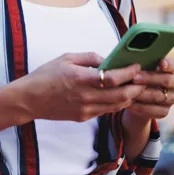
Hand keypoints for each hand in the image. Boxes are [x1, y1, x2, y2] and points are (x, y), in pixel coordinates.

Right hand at [14, 52, 144, 122]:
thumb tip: (108, 59)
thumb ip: (90, 57)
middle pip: (121, 95)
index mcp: (82, 78)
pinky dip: (116, 103)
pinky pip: (106, 111)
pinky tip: (120, 95)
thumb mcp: (67, 58)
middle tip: (144, 79)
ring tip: (136, 87)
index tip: (137, 66)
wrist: (29, 99)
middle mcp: (86, 96)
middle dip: (136, 87)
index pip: (114, 78)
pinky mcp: (83, 117)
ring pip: (117, 106)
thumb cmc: (46, 75)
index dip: (129, 72)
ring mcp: (85, 109)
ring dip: (129, 97)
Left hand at [126, 58, 173, 121]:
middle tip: (134, 78)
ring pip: (159, 96)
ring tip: (128, 92)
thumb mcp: (140, 70)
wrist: (138, 99)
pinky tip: (129, 103)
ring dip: (142, 94)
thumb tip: (131, 63)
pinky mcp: (164, 111)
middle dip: (149, 78)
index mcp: (170, 69)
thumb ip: (140, 64)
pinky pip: (153, 110)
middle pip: (167, 80)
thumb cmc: (139, 78)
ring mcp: (171, 99)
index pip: (173, 65)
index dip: (168, 64)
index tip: (161, 63)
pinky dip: (139, 107)